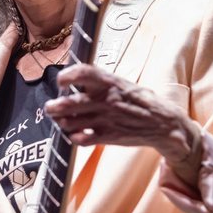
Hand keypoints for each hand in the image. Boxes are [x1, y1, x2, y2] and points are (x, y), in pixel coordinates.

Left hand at [44, 63, 201, 183]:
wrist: (163, 123)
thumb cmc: (140, 100)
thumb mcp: (122, 83)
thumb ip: (101, 81)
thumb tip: (76, 77)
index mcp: (109, 82)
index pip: (82, 73)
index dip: (67, 76)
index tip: (61, 82)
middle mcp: (104, 99)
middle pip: (69, 103)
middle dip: (54, 106)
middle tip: (50, 107)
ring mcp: (105, 119)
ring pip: (71, 122)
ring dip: (61, 122)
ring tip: (60, 120)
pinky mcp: (108, 136)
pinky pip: (82, 139)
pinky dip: (74, 137)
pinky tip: (75, 134)